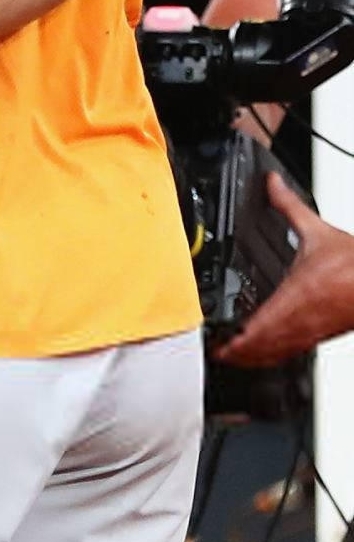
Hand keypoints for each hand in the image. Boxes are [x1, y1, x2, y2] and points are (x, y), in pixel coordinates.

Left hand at [217, 171, 353, 366]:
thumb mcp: (318, 231)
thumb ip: (289, 206)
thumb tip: (272, 183)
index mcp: (296, 295)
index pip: (257, 328)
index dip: (235, 341)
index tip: (217, 343)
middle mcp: (303, 319)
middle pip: (262, 348)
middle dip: (238, 354)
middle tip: (217, 352)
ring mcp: (314, 331)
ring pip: (278, 354)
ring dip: (255, 358)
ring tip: (234, 356)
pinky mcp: (323, 334)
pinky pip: (295, 351)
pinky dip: (276, 354)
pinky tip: (268, 351)